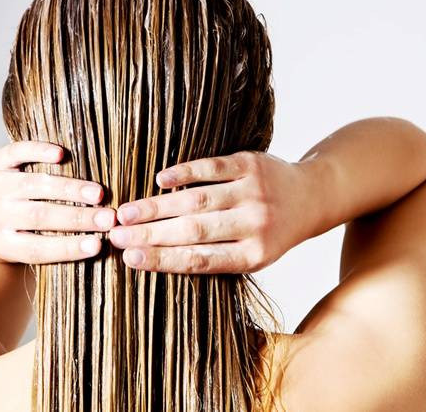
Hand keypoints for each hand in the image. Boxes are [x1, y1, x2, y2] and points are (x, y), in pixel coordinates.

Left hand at [0, 141, 115, 263]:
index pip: (37, 249)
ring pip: (33, 185)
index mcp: (2, 244)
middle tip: (108, 218)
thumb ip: (54, 247)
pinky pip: (16, 154)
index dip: (68, 248)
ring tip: (97, 193)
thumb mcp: (25, 248)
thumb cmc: (17, 232)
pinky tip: (61, 154)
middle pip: (38, 216)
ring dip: (69, 189)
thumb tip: (98, 245)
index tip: (98, 245)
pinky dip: (38, 152)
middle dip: (77, 218)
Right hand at [108, 151, 313, 273]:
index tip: (129, 259)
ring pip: (197, 200)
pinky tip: (159, 180)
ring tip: (125, 213)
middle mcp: (254, 225)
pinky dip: (184, 173)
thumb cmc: (271, 233)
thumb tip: (155, 258)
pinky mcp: (250, 164)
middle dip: (149, 234)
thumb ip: (213, 257)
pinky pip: (212, 168)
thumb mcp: (252, 255)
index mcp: (253, 256)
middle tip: (114, 235)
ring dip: (157, 207)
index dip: (162, 260)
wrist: (310, 197)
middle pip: (193, 231)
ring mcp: (253, 192)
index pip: (200, 261)